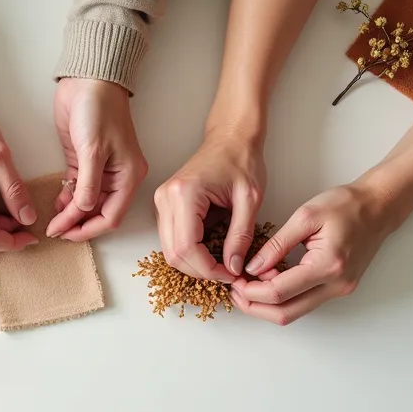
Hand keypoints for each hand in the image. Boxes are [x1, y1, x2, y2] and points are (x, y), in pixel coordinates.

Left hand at [47, 78, 146, 240]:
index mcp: (128, 176)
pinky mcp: (83, 161)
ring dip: (71, 214)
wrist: (88, 80)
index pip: (111, 216)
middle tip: (54, 231)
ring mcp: (100, 170)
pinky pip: (77, 189)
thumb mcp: (93, 150)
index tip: (66, 234)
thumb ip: (88, 184)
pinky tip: (56, 206)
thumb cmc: (99, 109)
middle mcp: (117, 177)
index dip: (88, 229)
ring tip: (52, 222)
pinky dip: (67, 200)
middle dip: (78, 225)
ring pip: (86, 203)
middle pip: (98, 212)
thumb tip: (83, 211)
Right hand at [152, 135, 266, 282]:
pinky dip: (191, 252)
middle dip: (201, 271)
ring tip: (222, 264)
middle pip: (174, 254)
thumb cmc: (241, 160)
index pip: (187, 248)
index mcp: (185, 194)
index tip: (232, 274)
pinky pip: (173, 240)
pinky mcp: (166, 205)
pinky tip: (211, 251)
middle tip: (228, 273)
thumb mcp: (250, 200)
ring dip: (195, 264)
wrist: (230, 137)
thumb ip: (241, 236)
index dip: (208, 269)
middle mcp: (166, 199)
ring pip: (170, 251)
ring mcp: (162, 202)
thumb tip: (234, 267)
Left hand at [232, 182, 398, 324]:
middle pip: (286, 314)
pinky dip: (283, 296)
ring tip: (250, 281)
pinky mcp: (338, 288)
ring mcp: (339, 290)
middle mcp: (336, 285)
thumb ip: (276, 245)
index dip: (251, 291)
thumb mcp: (305, 217)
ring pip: (294, 312)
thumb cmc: (346, 205)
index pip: (279, 292)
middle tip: (236, 288)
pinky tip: (270, 278)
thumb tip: (251, 268)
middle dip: (255, 306)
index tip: (234, 280)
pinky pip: (304, 301)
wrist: (379, 207)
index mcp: (327, 265)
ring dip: (268, 303)